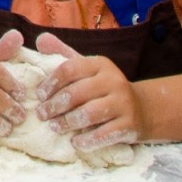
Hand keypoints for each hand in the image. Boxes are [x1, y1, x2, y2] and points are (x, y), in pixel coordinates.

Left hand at [33, 33, 145, 150]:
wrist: (142, 109)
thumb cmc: (103, 88)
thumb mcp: (87, 69)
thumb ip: (63, 54)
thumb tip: (40, 39)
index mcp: (101, 64)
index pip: (70, 68)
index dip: (51, 83)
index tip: (39, 95)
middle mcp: (114, 81)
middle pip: (77, 93)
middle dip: (55, 105)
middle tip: (42, 114)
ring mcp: (124, 103)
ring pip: (89, 114)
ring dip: (68, 122)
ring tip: (54, 127)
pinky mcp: (129, 125)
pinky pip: (104, 134)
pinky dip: (87, 140)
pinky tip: (76, 142)